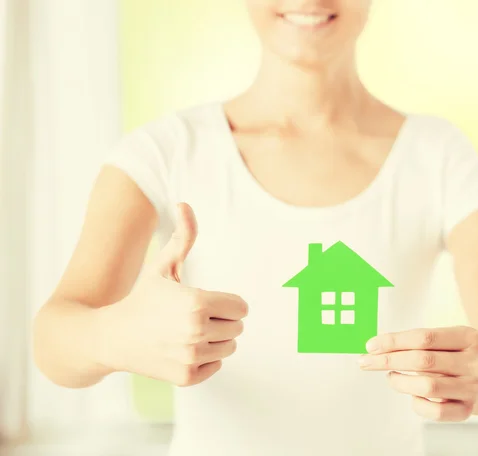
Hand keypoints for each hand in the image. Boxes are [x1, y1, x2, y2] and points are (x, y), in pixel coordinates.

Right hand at [102, 202, 247, 386]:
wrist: (111, 337)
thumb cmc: (142, 297)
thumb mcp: (162, 266)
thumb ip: (182, 236)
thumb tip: (184, 204)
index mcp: (197, 302)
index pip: (242, 307)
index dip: (227, 302)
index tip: (207, 301)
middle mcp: (196, 331)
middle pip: (238, 327)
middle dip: (222, 320)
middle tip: (195, 317)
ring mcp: (191, 357)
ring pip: (229, 347)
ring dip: (216, 339)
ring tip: (188, 332)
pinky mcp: (187, 377)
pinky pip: (216, 366)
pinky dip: (205, 359)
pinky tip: (182, 349)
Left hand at [358, 326, 477, 421]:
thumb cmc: (448, 355)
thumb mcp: (438, 341)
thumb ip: (411, 341)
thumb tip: (374, 347)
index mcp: (468, 337)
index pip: (424, 337)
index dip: (393, 341)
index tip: (370, 346)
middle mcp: (475, 362)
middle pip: (423, 360)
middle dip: (389, 360)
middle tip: (366, 362)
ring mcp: (473, 388)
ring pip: (428, 387)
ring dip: (400, 382)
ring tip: (391, 377)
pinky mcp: (467, 410)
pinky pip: (434, 411)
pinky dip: (417, 403)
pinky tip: (413, 395)